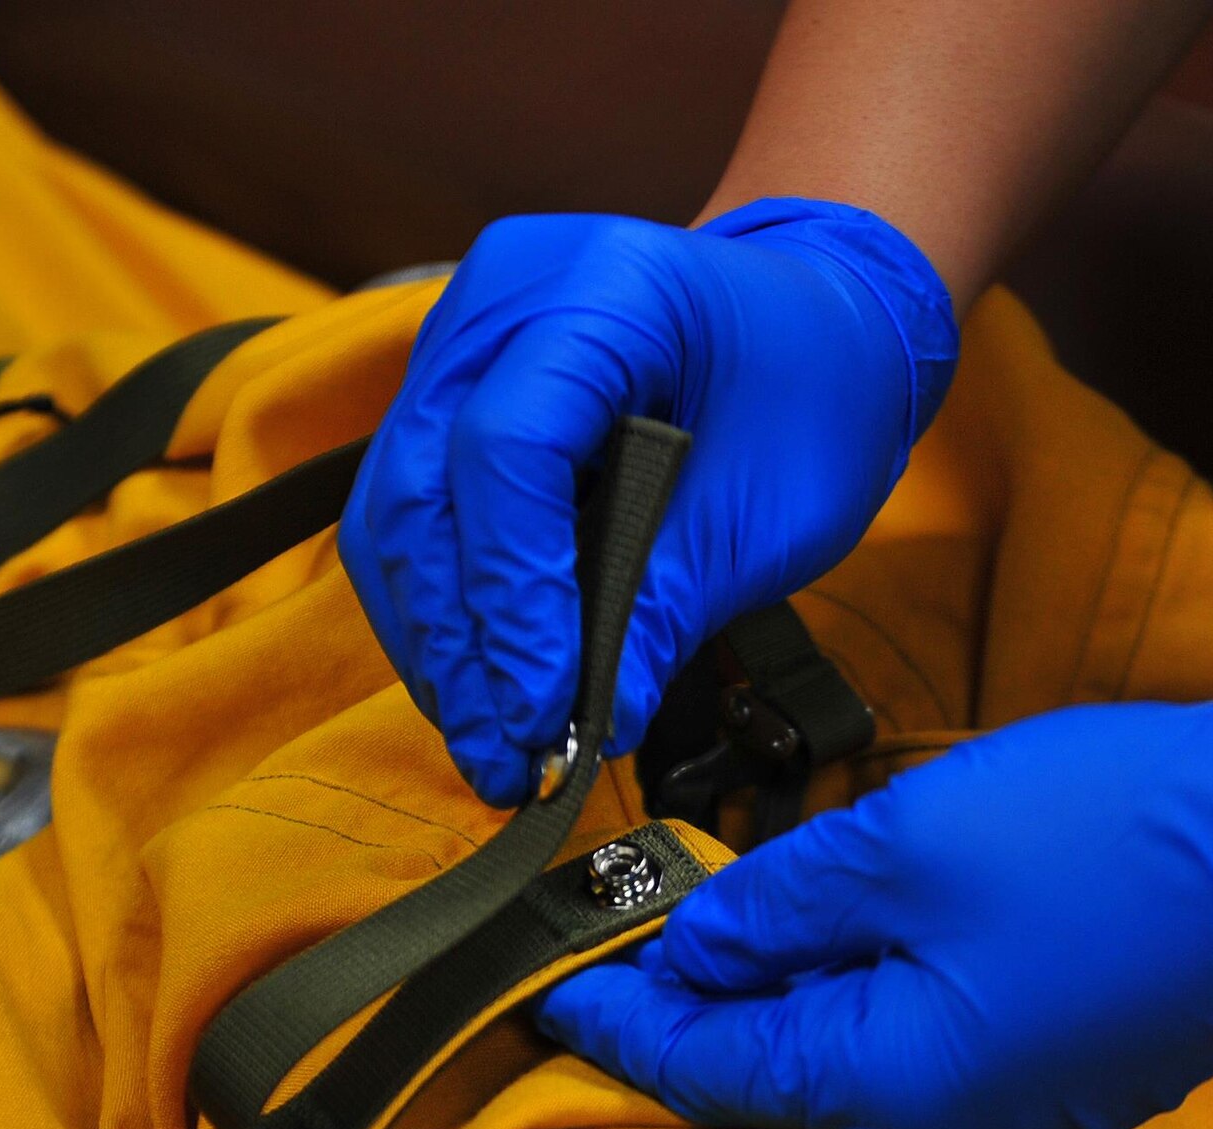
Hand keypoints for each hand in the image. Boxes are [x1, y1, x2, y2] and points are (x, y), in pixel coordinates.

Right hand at [338, 199, 957, 805]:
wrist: (816, 318)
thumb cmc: (814, 392)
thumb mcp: (771, 509)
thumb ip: (671, 604)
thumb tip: (594, 721)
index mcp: (604, 287)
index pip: (506, 449)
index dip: (513, 595)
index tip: (543, 710)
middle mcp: (505, 294)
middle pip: (422, 484)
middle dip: (457, 642)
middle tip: (504, 757)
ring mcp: (463, 335)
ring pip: (395, 508)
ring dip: (434, 643)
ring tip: (490, 746)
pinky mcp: (448, 389)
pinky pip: (411, 509)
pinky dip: (440, 609)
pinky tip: (479, 690)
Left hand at [537, 670, 1212, 1128]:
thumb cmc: (1105, 831)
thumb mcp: (904, 844)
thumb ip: (776, 904)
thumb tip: (694, 943)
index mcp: (902, 1084)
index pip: (719, 1072)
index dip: (628, 1026)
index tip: (554, 990)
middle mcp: (958, 1128)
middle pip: (786, 1077)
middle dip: (701, 1011)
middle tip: (624, 944)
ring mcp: (1023, 1109)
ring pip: (858, 1058)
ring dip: (783, 996)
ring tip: (712, 926)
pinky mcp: (1067, 1067)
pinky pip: (928, 1044)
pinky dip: (865, 991)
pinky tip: (834, 930)